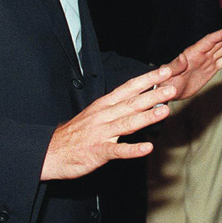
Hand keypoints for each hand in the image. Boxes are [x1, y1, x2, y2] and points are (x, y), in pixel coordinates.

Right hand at [41, 66, 176, 179]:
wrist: (50, 151)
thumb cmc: (77, 133)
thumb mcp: (96, 113)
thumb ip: (117, 107)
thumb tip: (140, 98)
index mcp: (105, 104)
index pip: (129, 87)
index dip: (148, 78)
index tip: (164, 70)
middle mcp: (104, 115)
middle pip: (132, 102)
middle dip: (153, 94)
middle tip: (172, 87)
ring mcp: (101, 133)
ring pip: (127, 122)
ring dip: (147, 116)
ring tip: (164, 110)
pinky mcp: (98, 152)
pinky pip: (118, 150)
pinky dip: (133, 149)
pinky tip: (147, 148)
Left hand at [159, 20, 221, 99]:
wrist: (167, 91)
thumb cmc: (164, 82)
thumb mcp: (167, 74)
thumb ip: (174, 66)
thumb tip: (181, 57)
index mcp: (193, 53)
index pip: (210, 40)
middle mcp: (202, 53)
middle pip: (221, 39)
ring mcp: (208, 60)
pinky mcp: (211, 68)